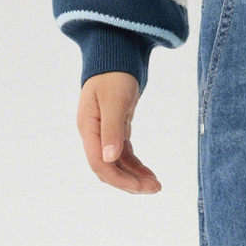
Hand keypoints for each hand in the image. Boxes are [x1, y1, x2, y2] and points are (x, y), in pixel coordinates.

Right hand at [77, 72, 160, 193]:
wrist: (118, 56)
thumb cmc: (114, 74)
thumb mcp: (114, 100)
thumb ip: (112, 130)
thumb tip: (109, 159)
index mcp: (88, 128)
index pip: (99, 164)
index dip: (119, 180)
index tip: (141, 187)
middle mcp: (93, 135)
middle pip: (108, 169)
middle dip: (130, 182)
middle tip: (155, 188)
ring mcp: (104, 134)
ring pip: (118, 165)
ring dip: (135, 177)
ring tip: (156, 185)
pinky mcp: (116, 131)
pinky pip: (125, 156)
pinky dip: (137, 166)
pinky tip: (150, 174)